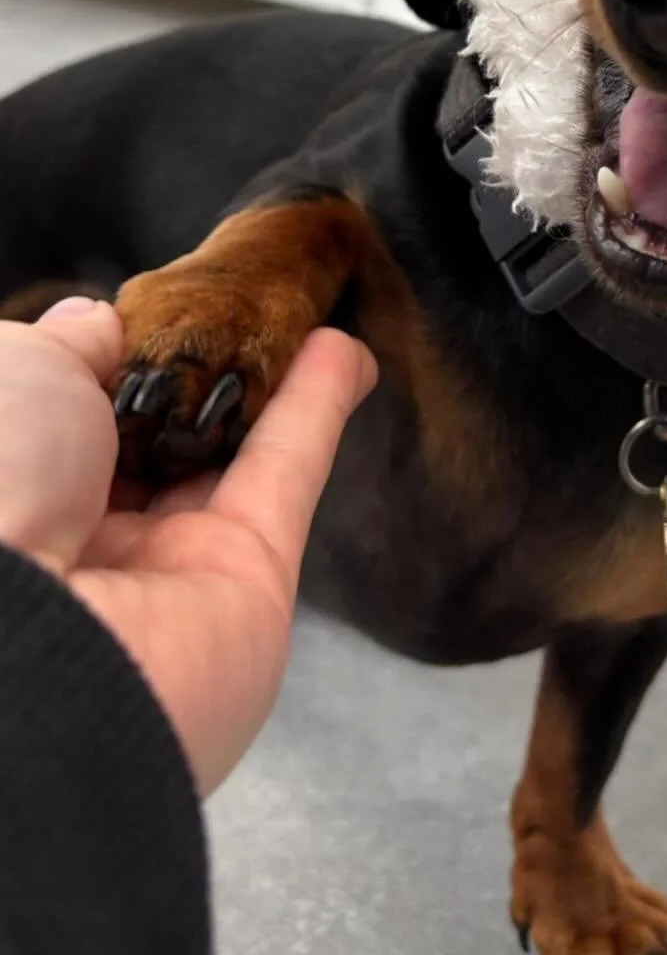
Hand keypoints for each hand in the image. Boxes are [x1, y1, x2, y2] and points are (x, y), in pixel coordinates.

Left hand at [0, 298, 375, 794]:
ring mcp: (169, 570)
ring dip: (270, 388)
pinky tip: (344, 352)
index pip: (69, 427)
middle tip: (235, 317)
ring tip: (303, 319)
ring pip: (229, 457)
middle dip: (194, 385)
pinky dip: (318, 408)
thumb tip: (109, 326)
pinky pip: (289, 475)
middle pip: (156, 450)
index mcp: (15, 500)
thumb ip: (69, 344)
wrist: (29, 639)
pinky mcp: (254, 581)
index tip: (150, 315)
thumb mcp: (10, 376)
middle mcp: (81, 545)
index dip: (114, 369)